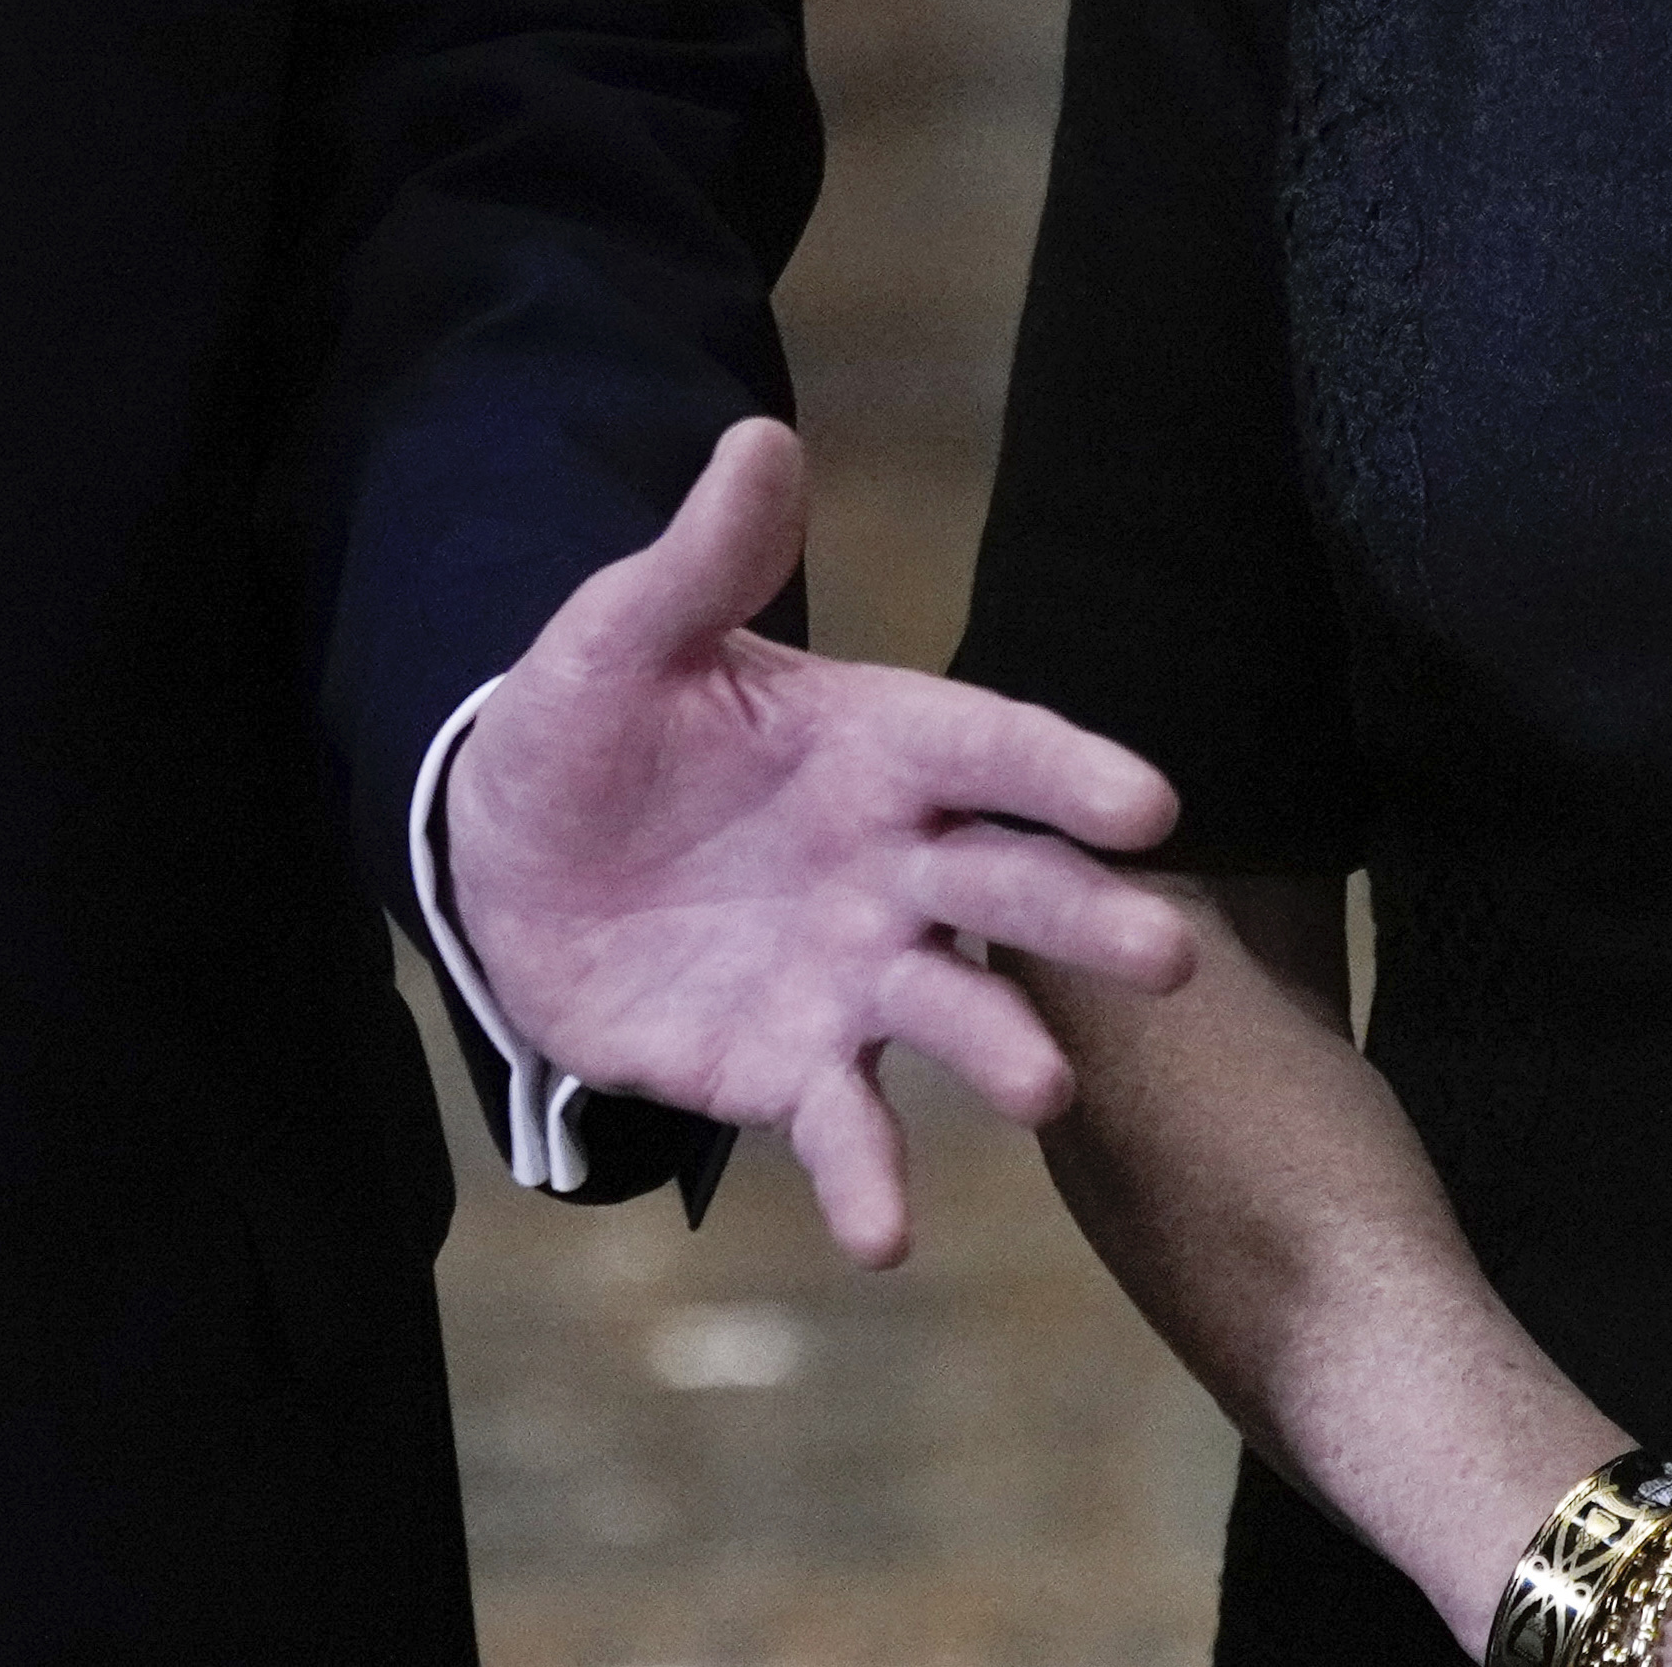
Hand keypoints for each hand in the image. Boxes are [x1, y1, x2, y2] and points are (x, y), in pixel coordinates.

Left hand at [441, 417, 1192, 1261]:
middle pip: (1008, 887)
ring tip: (1046, 1085)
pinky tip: (880, 1235)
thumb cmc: (589, 727)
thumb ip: (702, 560)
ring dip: (1002, 1048)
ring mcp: (854, 975)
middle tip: (1164, 956)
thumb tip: (758, 436)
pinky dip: (868, 1180)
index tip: (1150, 802)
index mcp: (875, 744)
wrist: (506, 856)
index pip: (990, 748)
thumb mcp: (621, 636)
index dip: (1065, 771)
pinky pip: (843, 1127)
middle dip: (1086, 919)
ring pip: (950, 1015)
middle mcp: (893, 866)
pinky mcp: (791, 1068)